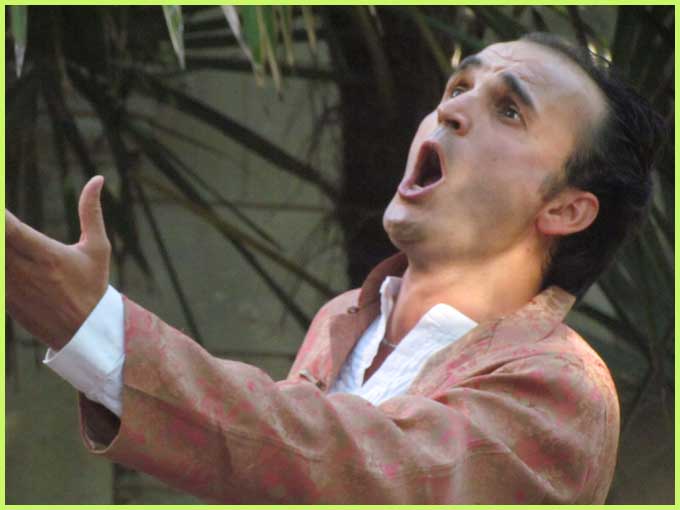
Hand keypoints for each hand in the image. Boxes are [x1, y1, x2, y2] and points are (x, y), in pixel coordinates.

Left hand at [6, 176, 110, 349]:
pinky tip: (3, 255)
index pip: (11, 229)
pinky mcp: (3, 298)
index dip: (1, 218)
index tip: (0, 208)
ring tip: (1, 236)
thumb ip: (91, 212)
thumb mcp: (98, 248)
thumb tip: (97, 179)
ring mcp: (10, 286)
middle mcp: (25, 271)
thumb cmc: (92, 285)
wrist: (84, 331)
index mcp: (48, 256)